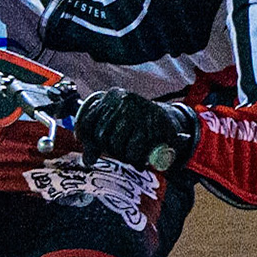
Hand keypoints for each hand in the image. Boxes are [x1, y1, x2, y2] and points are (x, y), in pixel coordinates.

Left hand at [74, 91, 199, 171]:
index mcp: (111, 97)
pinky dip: (135, 158)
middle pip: (101, 135)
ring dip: (123, 155)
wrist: (170, 123)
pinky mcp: (152, 125)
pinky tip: (140, 159)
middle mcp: (123, 100)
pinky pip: (133, 149)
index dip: (86, 137)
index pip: (88, 120)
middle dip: (110, 149)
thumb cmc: (138, 126)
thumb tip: (87, 160)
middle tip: (121, 152)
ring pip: (116, 143)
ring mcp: (137, 111)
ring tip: (132, 154)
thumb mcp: (116, 127)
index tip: (88, 146)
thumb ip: (97, 142)